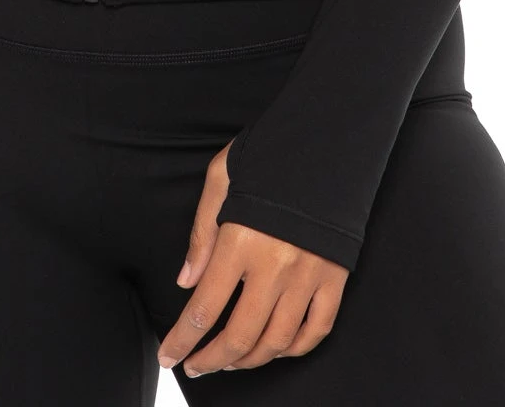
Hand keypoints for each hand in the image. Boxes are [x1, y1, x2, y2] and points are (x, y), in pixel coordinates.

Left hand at [157, 139, 346, 376]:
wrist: (328, 139)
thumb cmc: (270, 154)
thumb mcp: (222, 176)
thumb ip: (202, 232)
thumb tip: (186, 282)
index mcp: (241, 238)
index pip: (204, 307)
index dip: (182, 340)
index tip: (169, 355)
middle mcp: (276, 264)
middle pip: (240, 335)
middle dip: (212, 359)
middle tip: (197, 365)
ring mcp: (309, 274)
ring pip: (278, 341)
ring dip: (250, 360)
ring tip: (231, 360)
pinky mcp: (336, 277)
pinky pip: (317, 330)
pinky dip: (295, 349)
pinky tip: (276, 348)